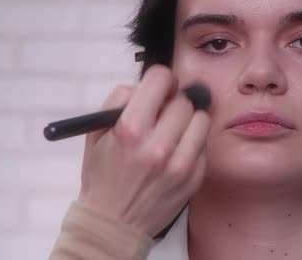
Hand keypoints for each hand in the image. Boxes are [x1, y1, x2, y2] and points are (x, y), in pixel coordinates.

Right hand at [77, 64, 210, 236]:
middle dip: (174, 103)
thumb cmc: (104, 175)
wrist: (114, 223)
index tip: (161, 87)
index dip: (161, 79)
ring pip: (201, 120)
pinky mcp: (194, 179)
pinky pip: (204, 145)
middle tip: (164, 114)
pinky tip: (177, 152)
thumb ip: (120, 100)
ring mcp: (179, 165)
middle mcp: (157, 146)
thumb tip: (150, 85)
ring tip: (174, 132)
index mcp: (130, 130)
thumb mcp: (97, 132)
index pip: (160, 79)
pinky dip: (193, 144)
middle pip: (184, 101)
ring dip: (189, 121)